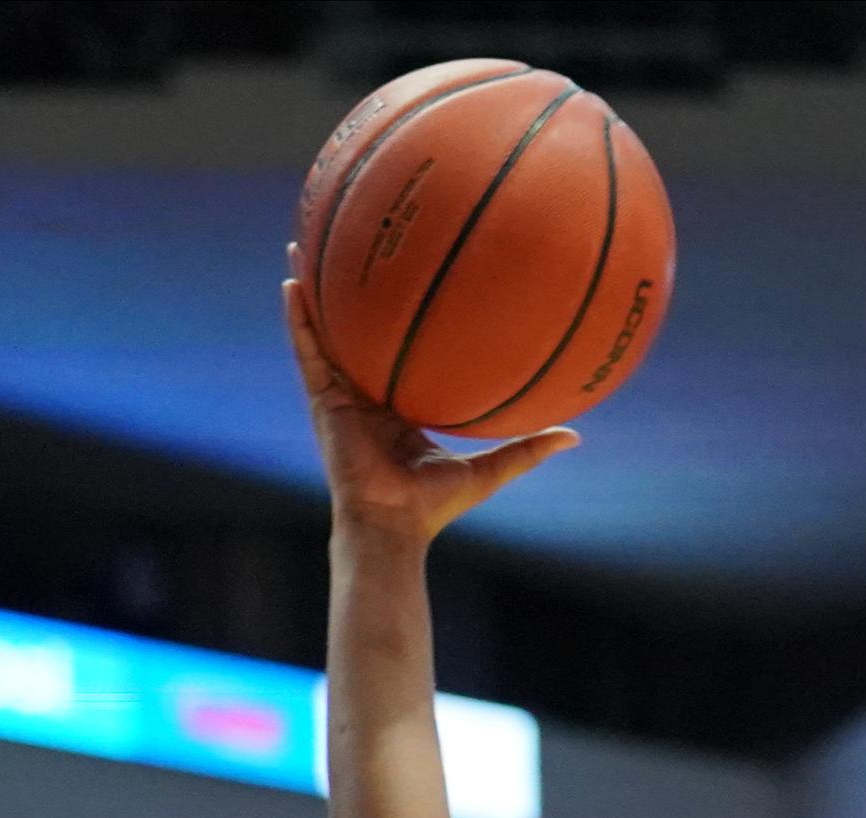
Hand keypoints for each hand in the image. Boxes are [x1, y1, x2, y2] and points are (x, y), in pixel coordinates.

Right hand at [284, 272, 575, 544]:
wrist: (394, 524)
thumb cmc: (436, 505)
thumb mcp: (490, 469)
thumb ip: (528, 449)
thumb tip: (575, 436)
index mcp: (397, 407)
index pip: (396, 353)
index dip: (398, 320)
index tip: (407, 279)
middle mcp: (366, 396)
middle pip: (356, 332)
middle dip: (350, 292)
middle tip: (352, 244)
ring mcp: (340, 396)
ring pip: (323, 332)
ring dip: (312, 290)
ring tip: (303, 245)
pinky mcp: (323, 401)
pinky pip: (307, 351)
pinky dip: (298, 318)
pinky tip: (291, 282)